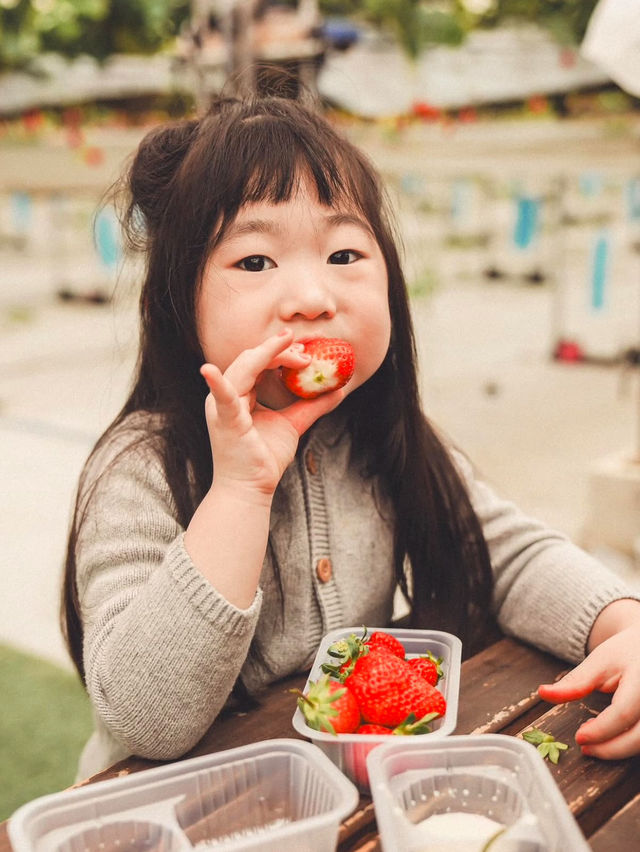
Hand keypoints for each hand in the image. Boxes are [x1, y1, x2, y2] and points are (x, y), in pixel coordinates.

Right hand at [200, 329, 343, 497]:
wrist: (251, 489)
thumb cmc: (265, 458)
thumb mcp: (293, 424)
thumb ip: (312, 405)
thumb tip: (338, 390)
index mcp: (239, 394)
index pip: (257, 363)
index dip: (279, 352)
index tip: (304, 348)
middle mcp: (227, 396)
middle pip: (251, 360)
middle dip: (277, 350)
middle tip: (304, 347)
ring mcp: (223, 407)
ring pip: (243, 368)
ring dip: (268, 355)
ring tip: (294, 350)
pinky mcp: (225, 421)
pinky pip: (221, 398)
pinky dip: (216, 383)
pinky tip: (209, 371)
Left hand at [538, 601, 639, 758]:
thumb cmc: (625, 653)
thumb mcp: (599, 662)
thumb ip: (575, 682)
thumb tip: (543, 694)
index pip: (622, 713)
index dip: (600, 730)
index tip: (579, 737)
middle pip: (639, 737)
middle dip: (610, 749)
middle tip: (586, 748)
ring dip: (620, 750)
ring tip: (596, 741)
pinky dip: (629, 744)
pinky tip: (613, 738)